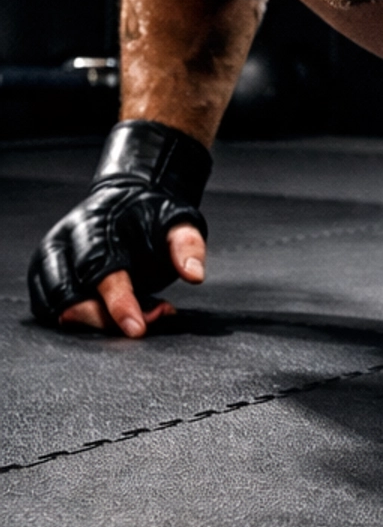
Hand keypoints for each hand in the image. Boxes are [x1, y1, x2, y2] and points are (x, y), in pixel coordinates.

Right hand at [27, 119, 211, 334]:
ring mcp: (49, 257)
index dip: (118, 304)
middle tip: (145, 320)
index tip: (136, 329)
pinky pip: (47, 308)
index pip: (100, 271)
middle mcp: (63, 241)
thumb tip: (194, 275)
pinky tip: (107, 314)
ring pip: (54, 305)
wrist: (126, 197)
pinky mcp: (43, 273)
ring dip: (91, 321)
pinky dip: (76, 320)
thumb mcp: (179, 222)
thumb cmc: (151, 216)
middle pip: (70, 294)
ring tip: (132, 314)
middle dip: (104, 318)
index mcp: (95, 225)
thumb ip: (188, 246)